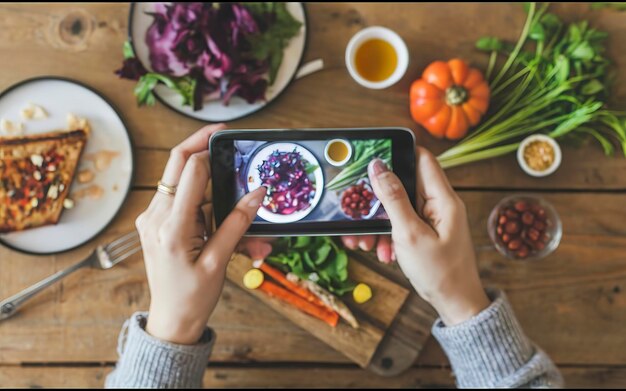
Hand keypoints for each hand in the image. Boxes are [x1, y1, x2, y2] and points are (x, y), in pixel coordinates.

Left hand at [135, 124, 265, 344]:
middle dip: (198, 143)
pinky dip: (199, 196)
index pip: (191, 171)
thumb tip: (257, 193)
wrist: (171, 319)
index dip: (210, 149)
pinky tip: (218, 208)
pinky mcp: (155, 222)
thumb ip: (238, 223)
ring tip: (230, 182)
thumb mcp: (220, 261)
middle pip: (176, 164)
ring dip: (205, 176)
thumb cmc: (194, 296)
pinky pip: (178, 198)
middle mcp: (155, 217)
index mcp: (171, 227)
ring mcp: (151, 218)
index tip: (230, 138)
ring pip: (178, 180)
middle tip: (222, 133)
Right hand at [348, 147, 489, 325]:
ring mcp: (434, 219)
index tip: (371, 160)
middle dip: (380, 199)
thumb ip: (393, 198)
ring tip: (367, 243)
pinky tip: (382, 252)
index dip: (397, 153)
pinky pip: (403, 224)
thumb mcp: (409, 234)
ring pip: (400, 207)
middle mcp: (440, 204)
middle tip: (360, 212)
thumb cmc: (440, 273)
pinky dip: (390, 235)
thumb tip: (378, 167)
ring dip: (381, 223)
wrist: (457, 305)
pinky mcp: (428, 232)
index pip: (422, 158)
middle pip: (405, 184)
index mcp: (443, 199)